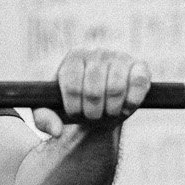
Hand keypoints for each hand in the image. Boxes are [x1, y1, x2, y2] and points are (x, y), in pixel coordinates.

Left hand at [32, 48, 149, 136]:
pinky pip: (139, 83)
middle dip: (92, 112)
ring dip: (111, 110)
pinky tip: (124, 107)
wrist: (99, 105)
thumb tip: (56, 131)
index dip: (74, 107)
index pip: (72, 86)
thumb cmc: (74, 104)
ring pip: (116, 89)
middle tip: (92, 115)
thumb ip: (43, 119)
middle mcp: (97, 52)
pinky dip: (131, 102)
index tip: (75, 112)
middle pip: (94, 91)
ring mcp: (120, 57)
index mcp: (73, 58)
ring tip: (107, 112)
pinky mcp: (140, 67)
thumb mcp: (52, 110)